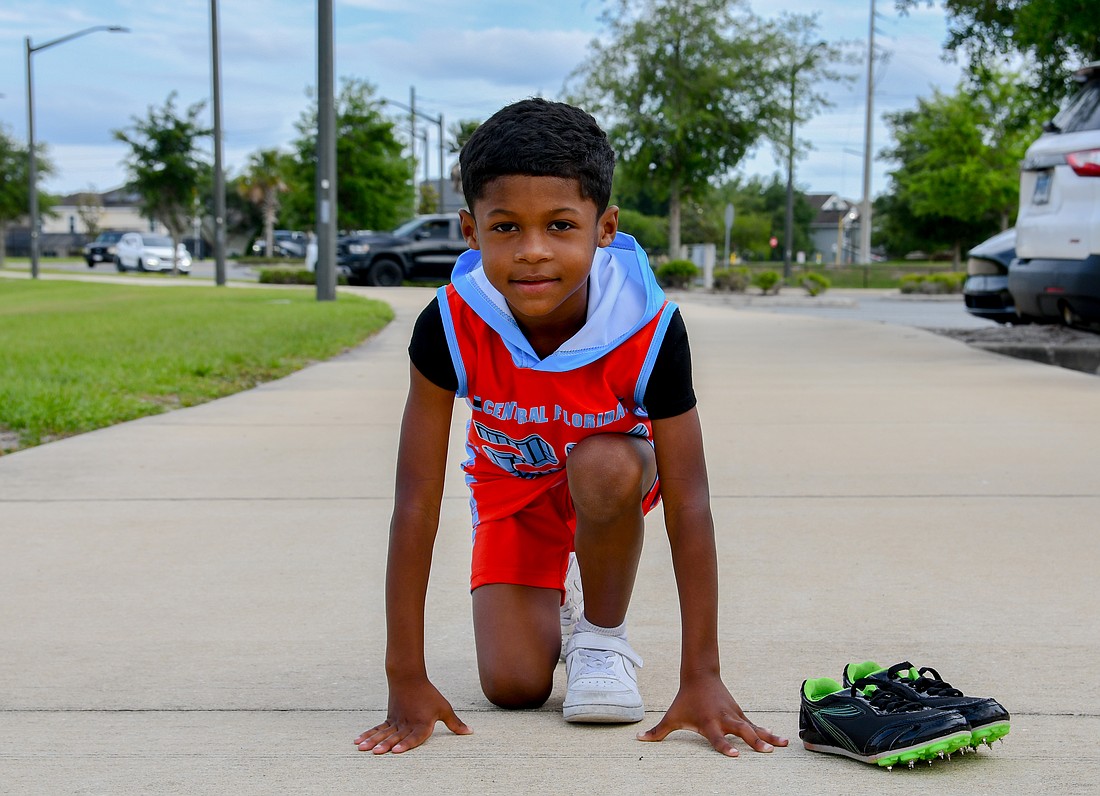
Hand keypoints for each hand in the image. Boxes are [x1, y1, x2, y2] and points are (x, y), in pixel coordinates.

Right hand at [354, 677, 471, 753]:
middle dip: (384, 745)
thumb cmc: (429, 695)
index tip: (395, 751)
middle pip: (395, 737)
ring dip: (372, 741)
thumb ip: (455, 723)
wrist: (409, 678)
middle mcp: (407, 724)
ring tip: (362, 749)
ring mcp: (396, 721)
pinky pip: (378, 728)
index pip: (413, 737)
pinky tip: (358, 741)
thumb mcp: (444, 708)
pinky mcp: (389, 718)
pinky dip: (368, 734)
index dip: (405, 745)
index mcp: (421, 724)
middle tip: (375, 752)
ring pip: (383, 733)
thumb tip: (470, 732)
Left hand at [636, 672, 787, 756]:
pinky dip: (767, 732)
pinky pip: (755, 725)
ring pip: (753, 727)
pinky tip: (780, 740)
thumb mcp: (672, 715)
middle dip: (754, 741)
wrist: (699, 675)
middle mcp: (723, 719)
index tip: (734, 755)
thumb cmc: (685, 699)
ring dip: (768, 736)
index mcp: (708, 722)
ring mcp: (734, 715)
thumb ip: (657, 731)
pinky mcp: (739, 714)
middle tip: (767, 751)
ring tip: (783, 745)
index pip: (716, 737)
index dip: (723, 746)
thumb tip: (638, 739)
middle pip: (741, 731)